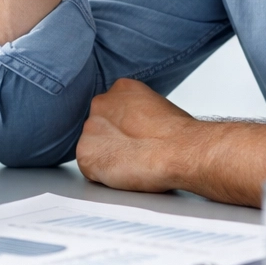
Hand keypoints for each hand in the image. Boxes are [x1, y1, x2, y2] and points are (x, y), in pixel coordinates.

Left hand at [76, 78, 194, 192]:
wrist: (180, 151)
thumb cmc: (178, 135)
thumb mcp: (157, 107)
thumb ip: (137, 113)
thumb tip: (136, 127)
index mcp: (120, 88)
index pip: (111, 110)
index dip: (123, 128)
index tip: (135, 137)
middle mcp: (100, 104)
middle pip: (98, 127)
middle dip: (112, 141)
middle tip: (134, 152)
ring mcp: (90, 129)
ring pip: (93, 148)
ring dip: (108, 158)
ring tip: (133, 162)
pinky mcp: (85, 154)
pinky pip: (89, 168)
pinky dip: (103, 175)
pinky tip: (125, 172)